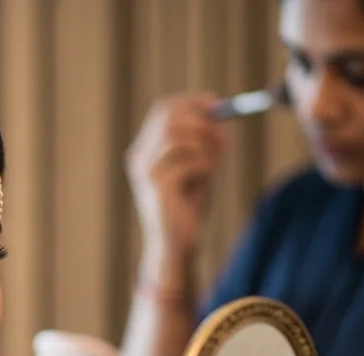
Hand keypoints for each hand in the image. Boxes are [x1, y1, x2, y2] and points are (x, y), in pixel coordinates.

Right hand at [125, 93, 227, 263]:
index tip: (216, 103)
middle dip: (202, 119)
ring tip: (216, 162)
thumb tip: (217, 115)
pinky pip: (189, 160)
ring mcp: (147, 170)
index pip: (163, 110)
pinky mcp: (159, 185)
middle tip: (223, 134)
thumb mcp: (195, 169)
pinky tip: (206, 178)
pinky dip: (205, 163)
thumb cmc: (185, 210)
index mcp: (144, 150)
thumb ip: (202, 144)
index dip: (191, 102)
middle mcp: (140, 156)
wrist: (175, 246)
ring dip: (205, 144)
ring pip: (179, 135)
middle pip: (169, 116)